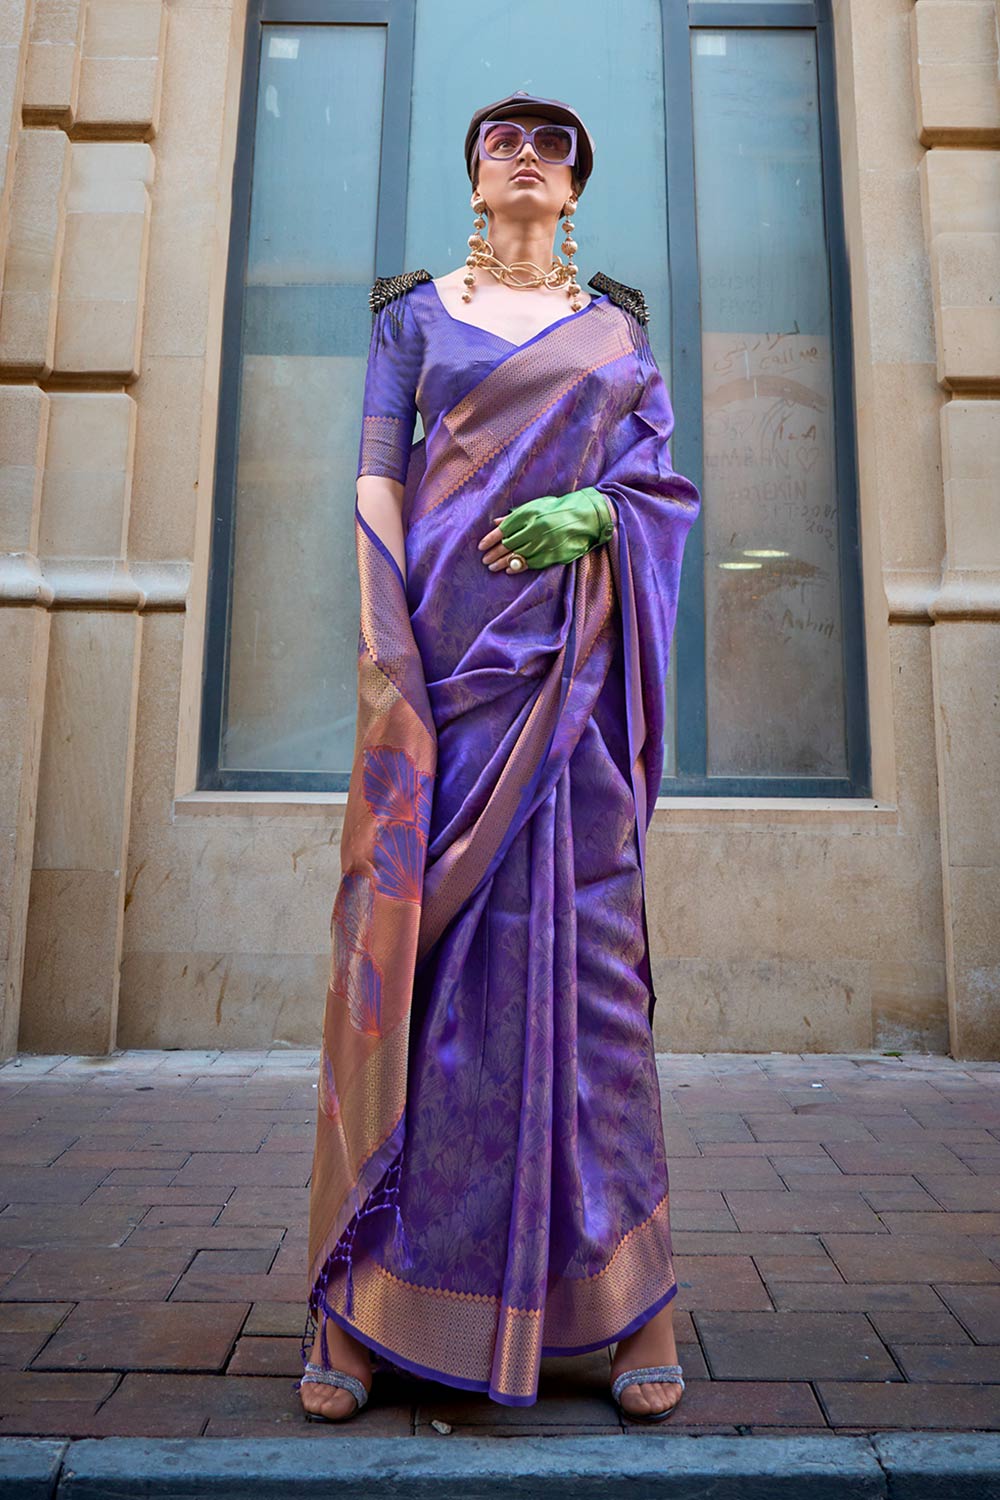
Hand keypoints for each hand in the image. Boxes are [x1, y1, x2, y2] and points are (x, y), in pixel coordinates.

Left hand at [476, 488, 614, 572]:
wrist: (586, 517)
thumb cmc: (559, 509)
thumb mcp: (536, 506)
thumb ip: (515, 516)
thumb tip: (496, 523)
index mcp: (530, 514)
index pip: (503, 530)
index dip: (490, 539)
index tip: (481, 546)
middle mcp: (535, 529)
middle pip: (508, 545)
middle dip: (493, 553)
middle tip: (485, 560)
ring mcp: (544, 543)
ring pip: (517, 556)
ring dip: (502, 563)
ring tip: (492, 567)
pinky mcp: (552, 554)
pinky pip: (530, 564)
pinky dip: (517, 567)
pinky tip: (509, 569)